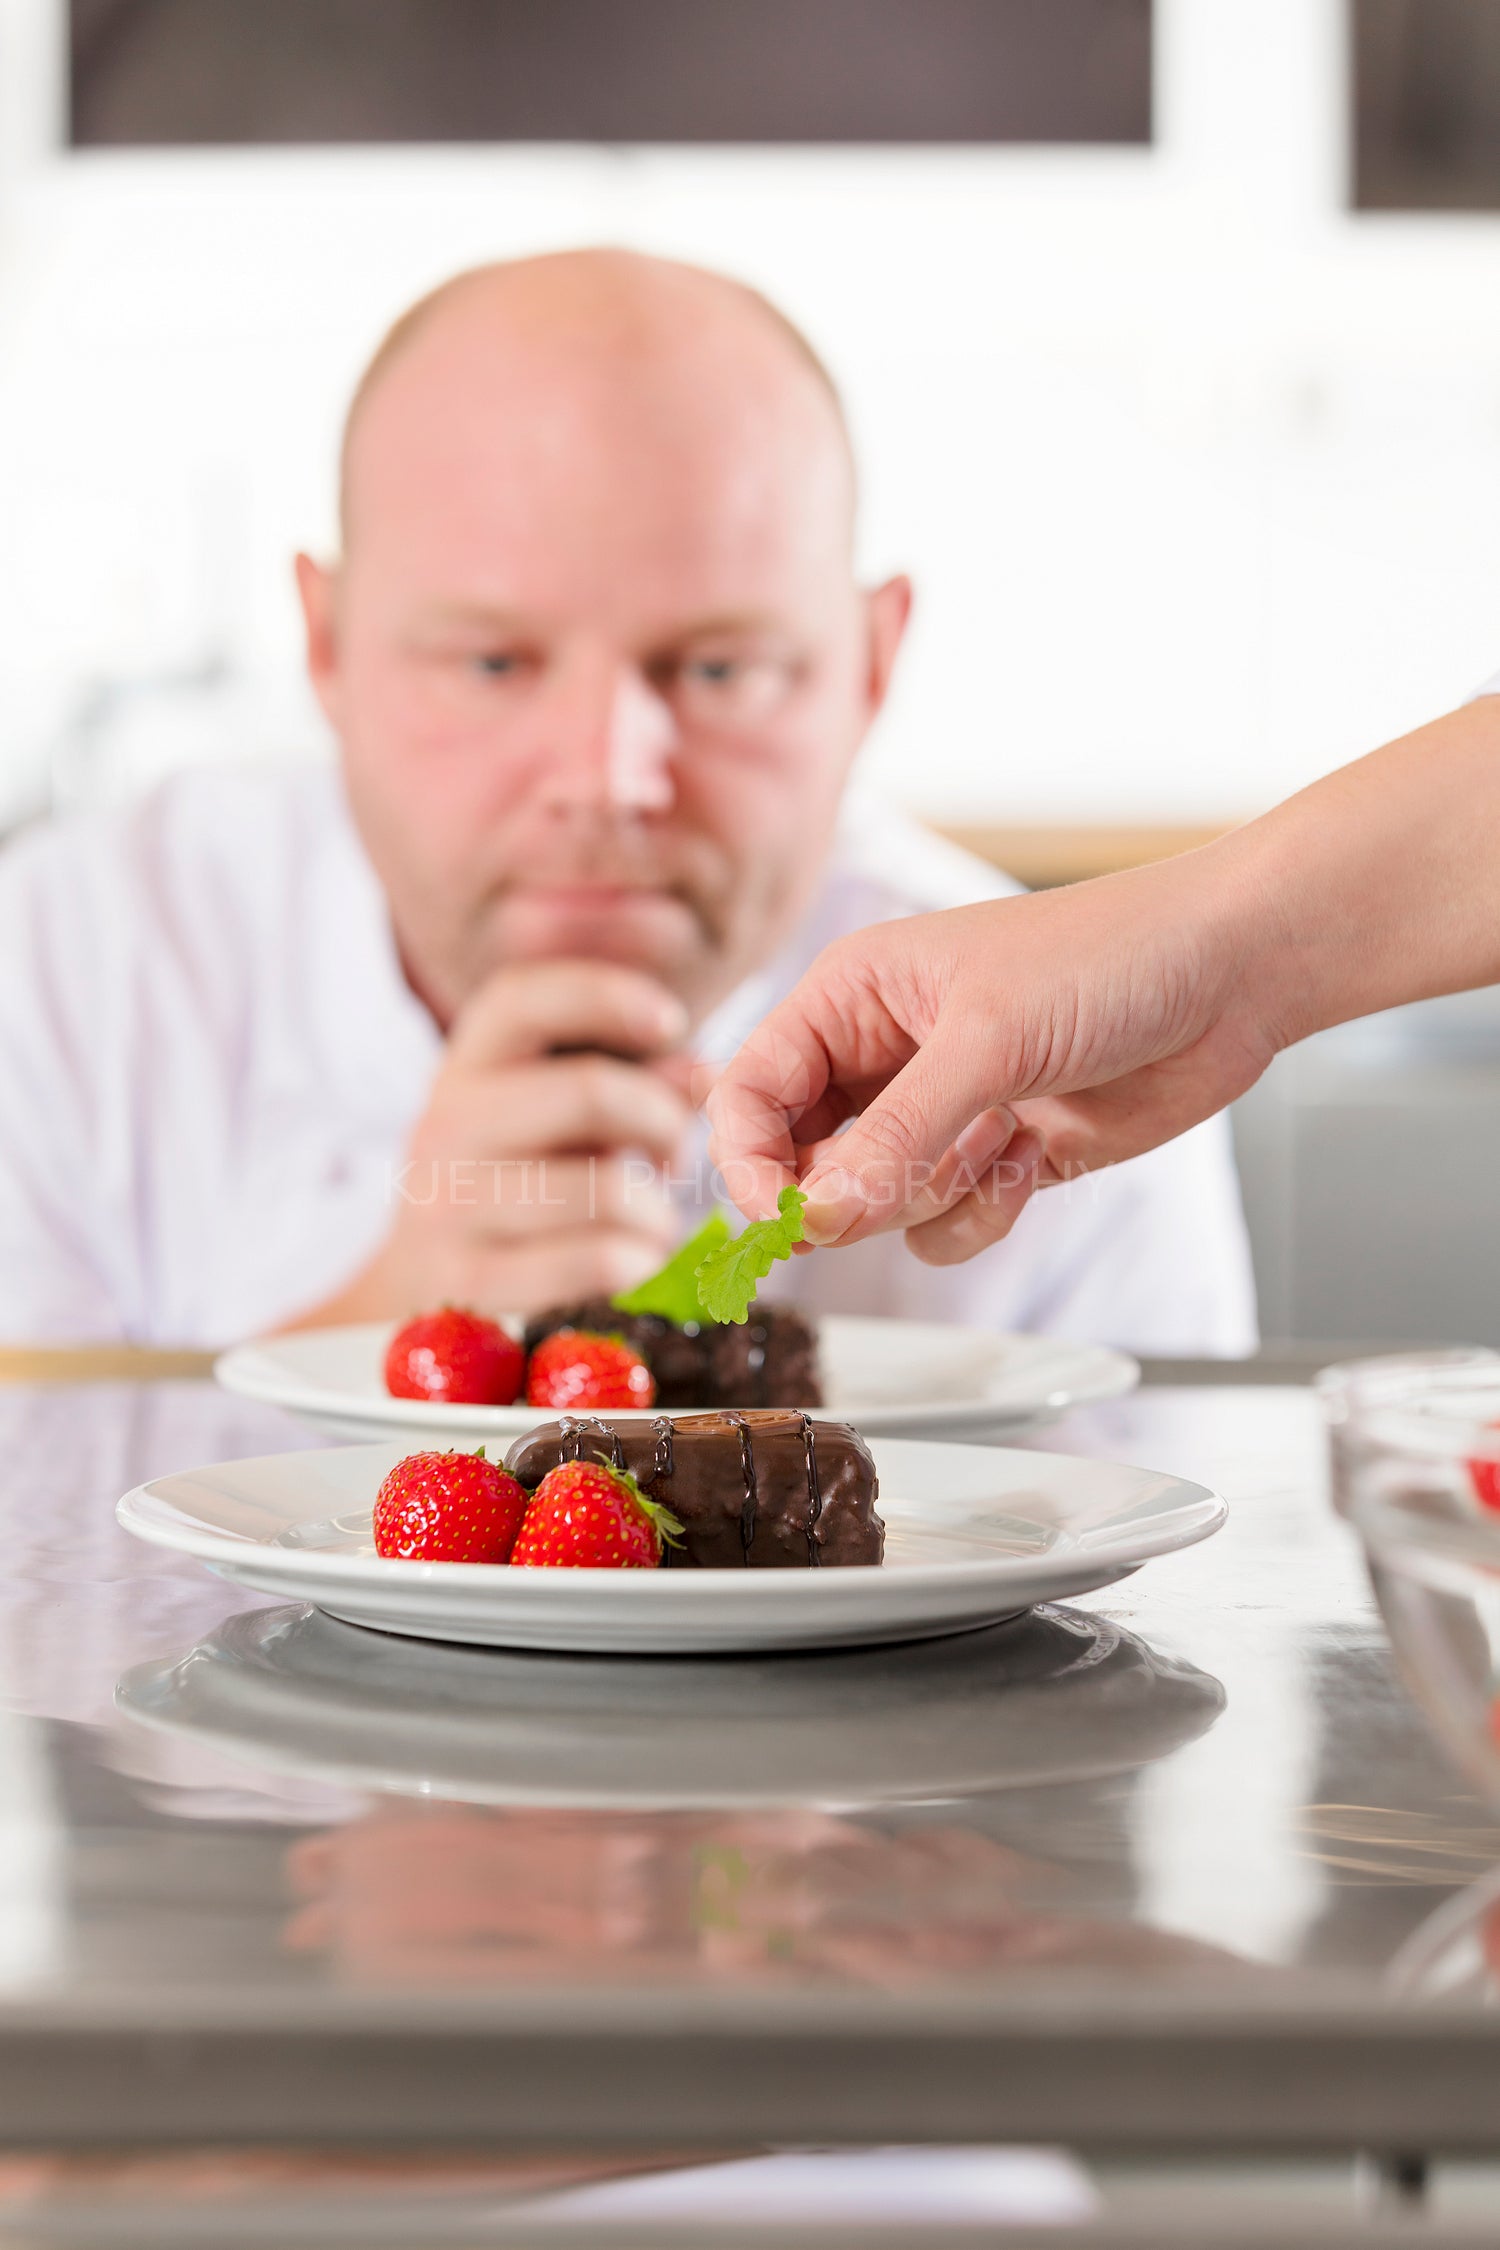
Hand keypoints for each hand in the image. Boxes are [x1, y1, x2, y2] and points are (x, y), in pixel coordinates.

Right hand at [289, 960, 692, 1323]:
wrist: (426, 1275)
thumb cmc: (521, 1173)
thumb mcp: (565, 1111)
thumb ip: (639, 1079)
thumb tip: (707, 1079)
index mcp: (469, 1062)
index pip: (521, 997)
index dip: (607, 995)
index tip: (672, 1021)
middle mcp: (445, 1123)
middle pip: (591, 1092)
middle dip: (663, 1123)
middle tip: (674, 1156)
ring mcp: (447, 1204)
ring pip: (607, 1190)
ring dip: (659, 1211)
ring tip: (654, 1223)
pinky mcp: (468, 1281)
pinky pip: (598, 1260)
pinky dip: (641, 1260)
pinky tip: (635, 1260)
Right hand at [707, 848, 1275, 1262]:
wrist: (1233, 972)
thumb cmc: (1109, 958)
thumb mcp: (987, 1042)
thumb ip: (893, 1138)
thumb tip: (817, 1219)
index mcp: (850, 998)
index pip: (748, 1094)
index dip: (750, 1164)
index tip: (784, 1221)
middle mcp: (881, 1056)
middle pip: (803, 1165)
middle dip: (856, 1189)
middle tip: (913, 1174)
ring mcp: (939, 1111)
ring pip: (873, 1206)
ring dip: (933, 1195)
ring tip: (1001, 1138)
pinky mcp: (995, 1157)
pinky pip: (944, 1223)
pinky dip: (984, 1210)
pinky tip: (1036, 1153)